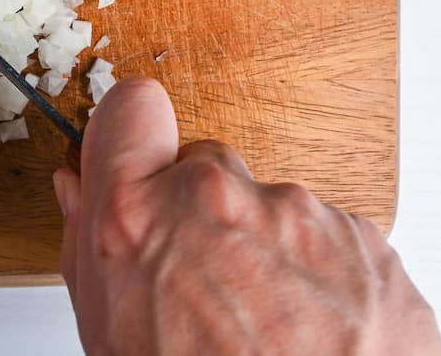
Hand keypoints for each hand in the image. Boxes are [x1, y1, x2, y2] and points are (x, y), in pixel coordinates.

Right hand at [54, 78, 440, 354]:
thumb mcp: (110, 336)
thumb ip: (88, 246)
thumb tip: (79, 190)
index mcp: (137, 219)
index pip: (129, 109)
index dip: (133, 134)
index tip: (139, 156)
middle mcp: (216, 199)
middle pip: (202, 166)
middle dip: (201, 213)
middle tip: (208, 287)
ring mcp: (296, 214)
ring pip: (268, 207)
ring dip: (264, 251)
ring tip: (267, 327)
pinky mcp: (361, 238)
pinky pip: (325, 238)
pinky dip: (318, 276)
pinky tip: (310, 332)